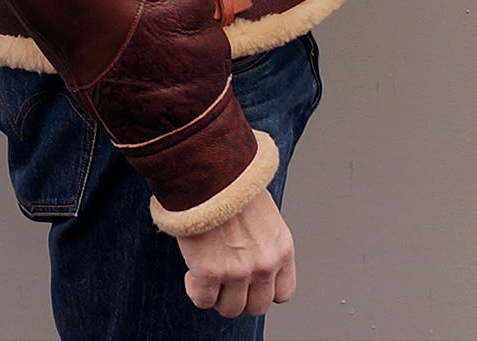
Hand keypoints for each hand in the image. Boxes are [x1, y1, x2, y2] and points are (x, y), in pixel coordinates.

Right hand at [177, 190, 295, 317]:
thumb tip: (249, 257)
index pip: (283, 293)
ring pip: (229, 308)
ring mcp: (237, 271)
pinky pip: (202, 300)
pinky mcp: (209, 272)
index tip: (249, 280)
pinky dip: (195, 289)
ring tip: (207, 272)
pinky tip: (193, 271)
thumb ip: (263, 241)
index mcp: (282, 248)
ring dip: (216, 294)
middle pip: (256, 306)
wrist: (210, 167)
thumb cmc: (233, 181)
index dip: (262, 289)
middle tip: (224, 278)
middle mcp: (264, 264)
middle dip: (239, 295)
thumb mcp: (264, 212)